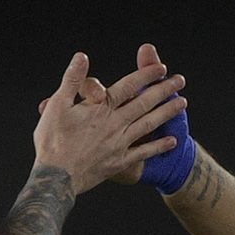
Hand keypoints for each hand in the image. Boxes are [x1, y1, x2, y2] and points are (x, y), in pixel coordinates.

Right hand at [33, 52, 185, 194]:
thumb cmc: (52, 140)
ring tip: (182, 104)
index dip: (145, 76)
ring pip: (148, 124)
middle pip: (144, 103)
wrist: (55, 178)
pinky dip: (158, 146)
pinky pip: (143, 152)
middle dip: (163, 90)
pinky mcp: (119, 162)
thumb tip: (82, 56)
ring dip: (167, 113)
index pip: (128, 87)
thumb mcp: (57, 105)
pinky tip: (172, 141)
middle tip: (180, 81)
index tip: (160, 68)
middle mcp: (114, 124)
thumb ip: (73, 80)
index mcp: (100, 108)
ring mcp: (119, 144)